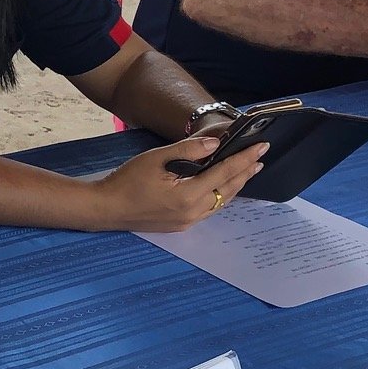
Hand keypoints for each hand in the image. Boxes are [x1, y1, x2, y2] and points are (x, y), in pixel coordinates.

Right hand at [93, 134, 267, 231]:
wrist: (107, 208)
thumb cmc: (128, 180)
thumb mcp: (156, 157)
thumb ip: (188, 150)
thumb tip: (215, 144)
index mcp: (188, 195)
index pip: (225, 173)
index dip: (244, 159)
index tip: (260, 147)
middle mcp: (193, 212)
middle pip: (228, 190)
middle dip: (246, 172)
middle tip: (260, 157)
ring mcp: (188, 222)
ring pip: (221, 202)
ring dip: (236, 185)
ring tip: (248, 170)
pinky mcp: (181, 225)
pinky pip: (210, 209)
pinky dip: (221, 195)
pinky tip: (224, 186)